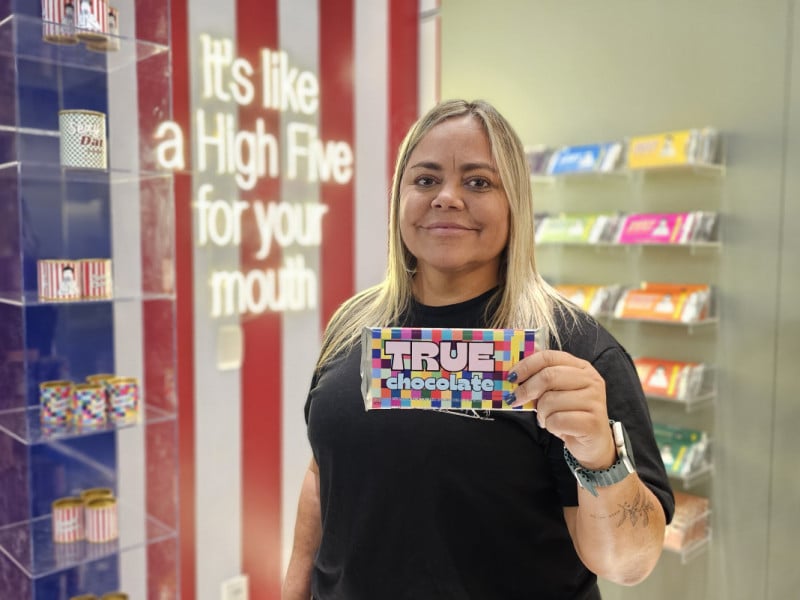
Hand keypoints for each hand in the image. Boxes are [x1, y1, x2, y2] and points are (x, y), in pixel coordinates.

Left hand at [507, 349, 615, 469]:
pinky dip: (550, 426)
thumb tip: (519, 361)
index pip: (549, 357)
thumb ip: (540, 376)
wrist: (593, 443)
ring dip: (541, 413)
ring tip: (547, 418)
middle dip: (526, 389)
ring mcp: (594, 400)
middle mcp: (591, 380)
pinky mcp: (592, 422)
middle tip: (515, 399)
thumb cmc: (570, 414)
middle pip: (548, 376)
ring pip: (550, 401)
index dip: (526, 365)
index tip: (511, 377)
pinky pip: (557, 420)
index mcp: (581, 367)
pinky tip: (558, 427)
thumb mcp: (555, 392)